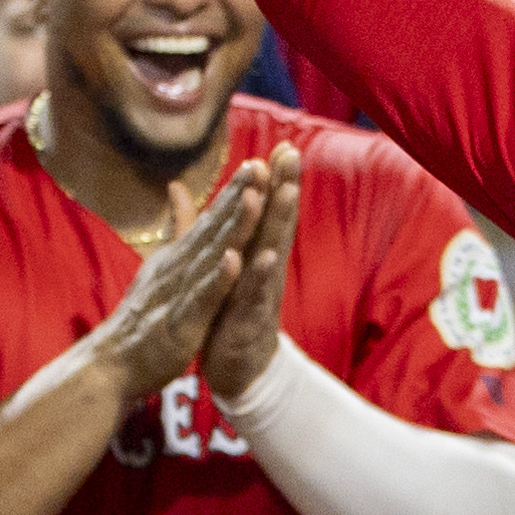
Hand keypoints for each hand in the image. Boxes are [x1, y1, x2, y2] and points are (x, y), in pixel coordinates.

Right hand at [95, 164, 265, 400]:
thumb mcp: (162, 266)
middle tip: (258, 166)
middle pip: (212, 227)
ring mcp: (179, 292)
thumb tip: (178, 189)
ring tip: (253, 198)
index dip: (232, 192)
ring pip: (211, 254)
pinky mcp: (181, 321)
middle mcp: (178, 267)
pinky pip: (202, 297)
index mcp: (179, 257)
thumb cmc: (143, 317)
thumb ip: (175, 229)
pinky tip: (233, 259)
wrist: (112, 364)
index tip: (256, 162)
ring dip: (232, 227)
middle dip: (236, 197)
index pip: (209, 219)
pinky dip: (217, 278)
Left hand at [199, 146, 303, 402]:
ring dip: (279, 221)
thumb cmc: (232, 315)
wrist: (236, 368)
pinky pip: (256, 294)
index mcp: (256, 256)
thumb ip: (223, 235)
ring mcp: (261, 293)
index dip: (276, 180)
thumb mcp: (228, 269)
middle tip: (292, 152)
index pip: (268, 212)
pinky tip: (265, 255)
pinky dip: (260, 274)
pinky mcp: (250, 318)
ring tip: (286, 191)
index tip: (283, 145)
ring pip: (272, 251)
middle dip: (285, 187)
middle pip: (278, 222)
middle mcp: (265, 269)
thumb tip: (227, 204)